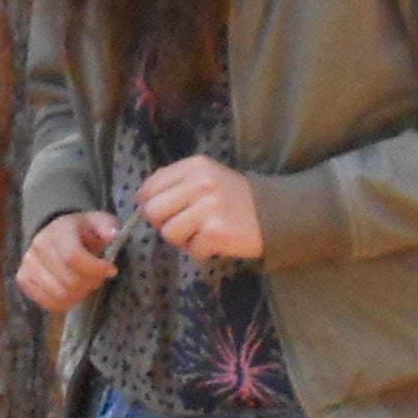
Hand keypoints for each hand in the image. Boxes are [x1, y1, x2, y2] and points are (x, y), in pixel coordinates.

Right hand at [16, 209, 119, 311]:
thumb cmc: (81, 231)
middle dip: (91, 282)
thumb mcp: (99, 222)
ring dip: (80, 294)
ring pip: (61, 295)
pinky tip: (73, 291)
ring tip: (85, 283)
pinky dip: (66, 302)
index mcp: (58, 230)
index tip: (110, 269)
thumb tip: (112, 235)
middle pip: (69, 281)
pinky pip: (49, 303)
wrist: (55, 234)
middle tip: (98, 277)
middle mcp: (39, 246)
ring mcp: (28, 265)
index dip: (95, 269)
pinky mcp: (24, 280)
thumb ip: (107, 227)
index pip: (73, 257)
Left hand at [137, 155, 263, 261]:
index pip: (149, 187)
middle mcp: (200, 183)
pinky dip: (200, 251)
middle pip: (152, 211)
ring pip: (168, 233)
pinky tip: (215, 241)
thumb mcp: (206, 176)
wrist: (274, 212)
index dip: (150, 204)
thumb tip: (142, 198)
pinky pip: (191, 249)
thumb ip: (175, 182)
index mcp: (194, 166)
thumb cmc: (233, 197)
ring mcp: (208, 208)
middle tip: (183, 225)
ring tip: (201, 233)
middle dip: (163, 223)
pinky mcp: (216, 233)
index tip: (165, 212)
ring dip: (182, 239)